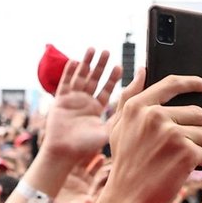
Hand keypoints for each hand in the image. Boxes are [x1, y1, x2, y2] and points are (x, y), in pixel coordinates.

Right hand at [40, 47, 117, 167]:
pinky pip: (65, 83)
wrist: (65, 153)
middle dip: (101, 66)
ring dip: (86, 63)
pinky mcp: (60, 101)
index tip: (121, 65)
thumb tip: (141, 98)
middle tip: (107, 52)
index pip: (108, 89)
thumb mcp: (110, 127)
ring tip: (92, 49)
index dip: (114, 77)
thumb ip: (123, 111)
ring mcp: (72, 101)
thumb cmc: (87, 146)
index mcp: (98, 110)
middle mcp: (85, 104)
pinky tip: (75, 61)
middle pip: (94, 80)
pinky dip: (69, 72)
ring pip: (80, 77)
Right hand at [99, 70, 201, 202]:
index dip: (195, 82)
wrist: (126, 200)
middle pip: (199, 112)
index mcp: (138, 107)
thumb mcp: (118, 128)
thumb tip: (141, 70)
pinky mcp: (185, 153)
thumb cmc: (125, 165)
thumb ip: (128, 97)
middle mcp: (154, 116)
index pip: (172, 84)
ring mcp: (170, 134)